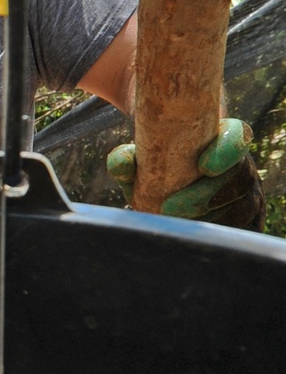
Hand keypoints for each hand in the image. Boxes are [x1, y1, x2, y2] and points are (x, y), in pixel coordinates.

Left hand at [107, 118, 265, 230]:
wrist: (169, 183)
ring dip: (208, 218)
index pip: (237, 136)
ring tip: (174, 224)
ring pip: (240, 207)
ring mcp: (249, 192)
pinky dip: (218, 233)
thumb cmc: (158, 165)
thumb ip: (128, 158)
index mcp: (222, 138)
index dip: (226, 150)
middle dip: (204, 196)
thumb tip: (122, 165)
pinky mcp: (250, 218)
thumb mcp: (142, 159)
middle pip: (238, 179)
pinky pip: (244, 228)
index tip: (203, 166)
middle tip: (168, 208)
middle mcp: (241, 164)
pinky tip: (191, 237)